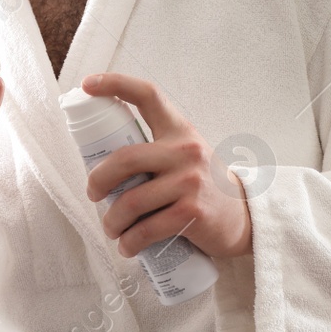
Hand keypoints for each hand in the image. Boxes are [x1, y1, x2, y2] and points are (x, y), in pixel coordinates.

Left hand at [80, 72, 253, 259]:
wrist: (243, 217)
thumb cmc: (202, 186)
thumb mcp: (185, 156)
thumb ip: (155, 151)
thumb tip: (103, 164)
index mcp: (179, 130)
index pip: (148, 95)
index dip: (114, 85)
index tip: (87, 85)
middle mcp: (186, 150)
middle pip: (125, 159)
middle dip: (98, 180)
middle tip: (93, 194)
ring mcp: (190, 181)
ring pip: (131, 201)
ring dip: (112, 221)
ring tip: (111, 229)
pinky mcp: (193, 212)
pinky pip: (148, 229)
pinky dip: (131, 242)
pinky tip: (128, 247)